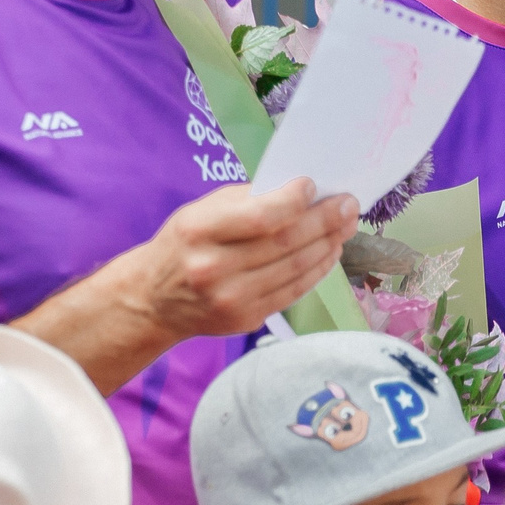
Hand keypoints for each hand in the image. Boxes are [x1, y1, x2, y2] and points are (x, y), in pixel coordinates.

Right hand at [129, 179, 357, 342]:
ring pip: (295, 268)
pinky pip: (293, 291)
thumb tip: (301, 193)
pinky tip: (329, 252)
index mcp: (200, 232)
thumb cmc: (184, 244)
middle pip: (285, 242)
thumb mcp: (201, 211)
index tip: (314, 186)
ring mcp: (232, 299)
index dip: (294, 201)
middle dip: (324, 221)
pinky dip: (317, 270)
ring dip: (328, 244)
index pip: (260, 217)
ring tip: (346, 226)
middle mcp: (215, 268)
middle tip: (350, 204)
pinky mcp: (246, 319)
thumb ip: (247, 201)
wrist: (154, 299)